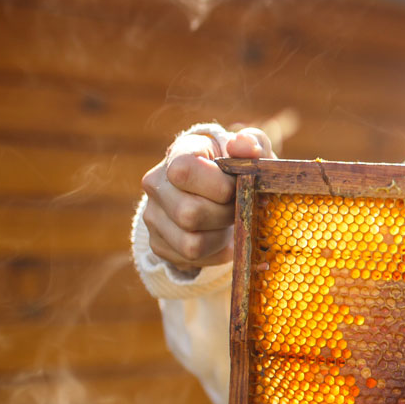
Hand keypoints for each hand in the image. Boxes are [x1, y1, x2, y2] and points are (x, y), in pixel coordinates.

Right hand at [141, 126, 274, 273]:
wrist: (217, 193)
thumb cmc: (236, 169)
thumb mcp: (250, 152)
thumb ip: (252, 144)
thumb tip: (243, 145)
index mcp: (178, 154)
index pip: (184, 171)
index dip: (219, 186)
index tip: (237, 186)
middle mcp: (156, 184)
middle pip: (189, 214)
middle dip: (225, 215)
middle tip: (237, 208)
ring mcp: (153, 215)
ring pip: (190, 243)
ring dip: (220, 237)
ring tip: (229, 223)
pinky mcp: (158, 243)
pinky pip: (190, 259)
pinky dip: (214, 253)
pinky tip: (221, 238)